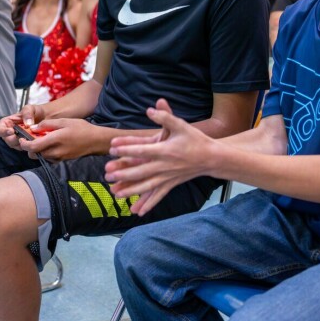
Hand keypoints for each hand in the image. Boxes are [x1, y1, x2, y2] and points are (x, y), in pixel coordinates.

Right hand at [0, 104, 46, 149]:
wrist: (47, 118)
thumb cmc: (35, 112)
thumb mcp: (30, 108)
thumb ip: (27, 113)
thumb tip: (27, 125)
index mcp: (8, 123)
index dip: (3, 131)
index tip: (11, 131)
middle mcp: (11, 133)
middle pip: (7, 140)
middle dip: (13, 139)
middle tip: (21, 137)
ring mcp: (18, 140)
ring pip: (15, 145)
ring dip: (21, 143)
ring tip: (29, 139)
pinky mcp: (26, 145)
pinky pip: (25, 148)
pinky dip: (29, 146)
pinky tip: (34, 141)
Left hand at [18, 117, 104, 161]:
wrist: (95, 141)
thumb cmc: (81, 128)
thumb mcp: (64, 121)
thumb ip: (47, 125)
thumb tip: (33, 128)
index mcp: (54, 140)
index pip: (33, 147)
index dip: (24, 144)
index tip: (21, 139)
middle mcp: (55, 152)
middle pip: (34, 154)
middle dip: (29, 148)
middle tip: (30, 138)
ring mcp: (59, 158)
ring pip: (41, 157)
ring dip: (37, 150)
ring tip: (40, 140)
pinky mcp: (62, 160)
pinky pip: (48, 158)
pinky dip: (45, 153)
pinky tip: (49, 145)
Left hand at [105, 99, 214, 216]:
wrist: (212, 157)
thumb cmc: (195, 139)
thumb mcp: (181, 125)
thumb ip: (165, 116)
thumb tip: (150, 109)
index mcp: (165, 150)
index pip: (142, 150)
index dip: (126, 149)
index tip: (112, 149)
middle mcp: (165, 166)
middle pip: (141, 171)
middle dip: (123, 174)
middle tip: (107, 175)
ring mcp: (168, 177)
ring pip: (147, 186)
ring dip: (131, 191)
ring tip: (116, 193)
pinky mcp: (171, 184)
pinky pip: (158, 196)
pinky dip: (148, 204)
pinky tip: (138, 212)